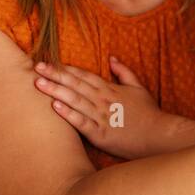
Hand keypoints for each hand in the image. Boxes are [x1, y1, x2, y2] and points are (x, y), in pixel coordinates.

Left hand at [33, 57, 173, 159]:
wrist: (158, 136)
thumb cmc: (149, 113)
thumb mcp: (139, 88)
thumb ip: (124, 72)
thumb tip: (111, 58)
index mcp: (109, 88)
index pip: (82, 75)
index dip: (64, 68)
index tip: (47, 62)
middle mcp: (102, 100)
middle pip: (75, 84)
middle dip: (54, 75)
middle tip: (36, 67)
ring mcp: (101, 116)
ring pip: (75, 100)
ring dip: (56, 91)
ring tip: (39, 83)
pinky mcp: (101, 134)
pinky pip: (82, 122)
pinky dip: (68, 114)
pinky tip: (55, 106)